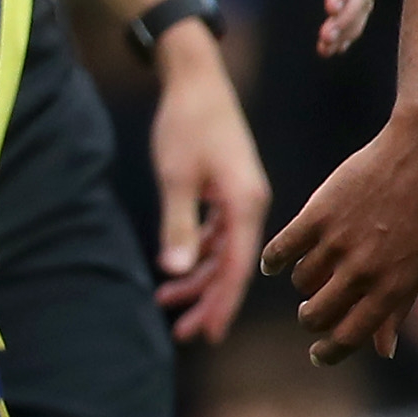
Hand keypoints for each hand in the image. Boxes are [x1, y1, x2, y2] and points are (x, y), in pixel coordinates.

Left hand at [148, 24, 268, 339]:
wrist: (195, 80)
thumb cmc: (185, 124)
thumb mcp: (175, 177)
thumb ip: (177, 226)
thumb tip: (174, 272)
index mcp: (246, 203)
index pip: (237, 267)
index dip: (223, 304)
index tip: (210, 335)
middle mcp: (250, 205)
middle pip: (231, 267)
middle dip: (208, 301)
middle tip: (184, 334)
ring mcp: (240, 199)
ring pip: (222, 253)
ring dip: (198, 279)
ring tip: (168, 303)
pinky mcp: (228, 192)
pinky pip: (217, 235)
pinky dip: (196, 253)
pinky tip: (173, 270)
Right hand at [260, 111, 417, 362]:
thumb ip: (398, 309)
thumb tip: (384, 351)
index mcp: (392, 289)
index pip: (350, 338)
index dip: (329, 352)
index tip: (317, 353)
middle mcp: (364, 271)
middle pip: (317, 315)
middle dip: (310, 320)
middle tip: (310, 311)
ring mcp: (339, 242)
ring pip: (301, 282)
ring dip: (303, 284)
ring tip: (313, 271)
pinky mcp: (318, 214)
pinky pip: (283, 250)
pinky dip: (274, 260)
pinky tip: (275, 262)